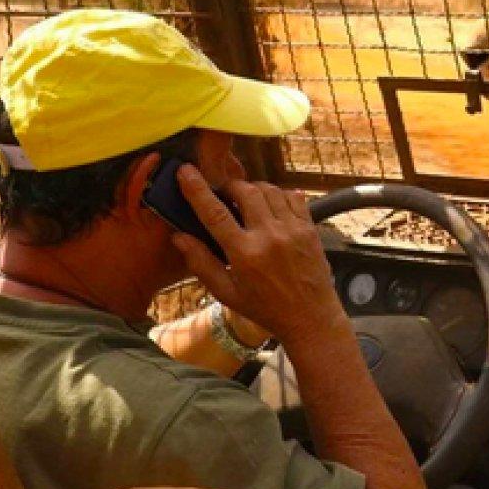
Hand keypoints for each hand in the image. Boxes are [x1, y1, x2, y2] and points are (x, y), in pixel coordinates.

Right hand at [171, 165, 344, 343]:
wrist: (310, 316)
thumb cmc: (264, 308)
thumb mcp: (226, 293)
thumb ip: (201, 263)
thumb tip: (178, 237)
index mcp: (244, 254)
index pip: (215, 213)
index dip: (197, 189)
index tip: (186, 171)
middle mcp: (269, 236)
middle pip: (245, 192)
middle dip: (230, 187)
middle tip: (224, 195)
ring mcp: (293, 230)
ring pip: (269, 190)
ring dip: (254, 189)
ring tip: (247, 201)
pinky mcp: (309, 228)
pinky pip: (293, 197)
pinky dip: (279, 194)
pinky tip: (271, 206)